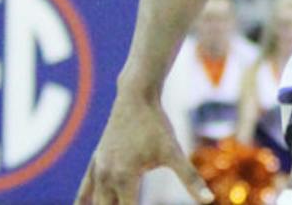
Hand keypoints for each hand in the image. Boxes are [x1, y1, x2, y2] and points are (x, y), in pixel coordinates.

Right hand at [73, 92, 211, 204]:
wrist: (135, 97)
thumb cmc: (156, 125)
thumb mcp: (174, 152)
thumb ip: (190, 179)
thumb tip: (209, 200)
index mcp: (125, 178)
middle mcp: (106, 177)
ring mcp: (97, 170)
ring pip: (92, 204)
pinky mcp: (94, 162)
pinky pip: (84, 190)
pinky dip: (83, 204)